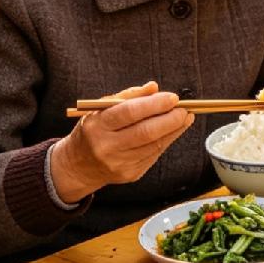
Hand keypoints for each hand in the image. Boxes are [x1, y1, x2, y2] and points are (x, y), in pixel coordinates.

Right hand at [48, 82, 194, 203]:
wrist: (78, 166)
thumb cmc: (94, 130)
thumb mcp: (101, 109)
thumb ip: (128, 96)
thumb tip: (154, 88)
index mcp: (97, 126)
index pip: (129, 113)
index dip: (154, 105)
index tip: (173, 97)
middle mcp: (107, 147)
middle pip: (145, 132)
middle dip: (170, 119)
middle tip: (185, 109)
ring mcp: (119, 163)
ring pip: (154, 145)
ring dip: (174, 130)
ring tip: (185, 117)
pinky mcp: (130, 174)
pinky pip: (154, 155)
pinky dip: (167, 141)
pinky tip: (174, 130)